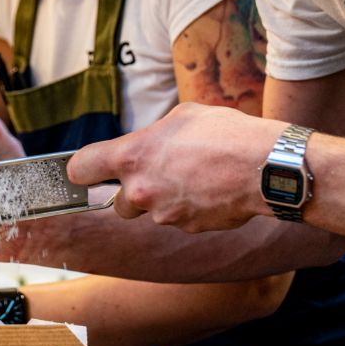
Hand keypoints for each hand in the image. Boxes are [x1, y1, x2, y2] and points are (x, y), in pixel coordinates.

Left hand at [67, 103, 283, 231]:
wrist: (262, 166)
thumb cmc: (224, 133)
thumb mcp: (183, 116)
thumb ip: (156, 134)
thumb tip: (153, 142)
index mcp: (133, 156)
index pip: (82, 169)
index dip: (83, 170)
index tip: (89, 170)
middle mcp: (141, 190)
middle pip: (119, 202)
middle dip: (136, 192)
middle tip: (162, 173)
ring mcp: (164, 214)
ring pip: (153, 212)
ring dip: (165, 199)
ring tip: (195, 178)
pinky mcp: (187, 228)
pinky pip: (180, 219)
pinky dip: (190, 208)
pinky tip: (211, 190)